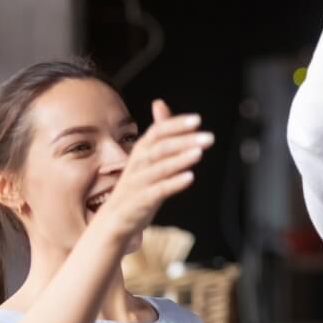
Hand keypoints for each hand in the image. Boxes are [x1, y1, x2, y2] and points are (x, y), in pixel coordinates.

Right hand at [95, 100, 213, 240]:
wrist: (114, 220)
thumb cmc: (137, 185)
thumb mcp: (147, 156)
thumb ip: (158, 132)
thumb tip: (159, 103)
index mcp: (141, 151)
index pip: (157, 132)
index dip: (175, 125)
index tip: (196, 119)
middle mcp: (137, 164)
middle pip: (160, 148)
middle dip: (184, 141)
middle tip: (208, 137)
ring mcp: (138, 183)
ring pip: (158, 168)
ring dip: (179, 160)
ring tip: (199, 153)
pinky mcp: (140, 202)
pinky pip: (157, 191)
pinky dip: (173, 183)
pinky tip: (190, 177)